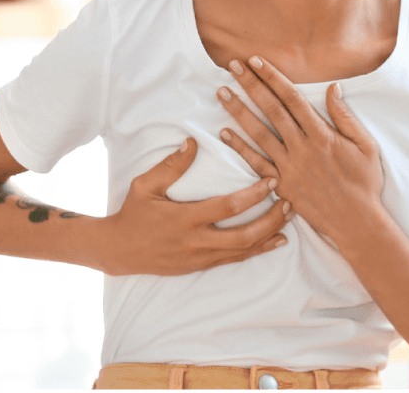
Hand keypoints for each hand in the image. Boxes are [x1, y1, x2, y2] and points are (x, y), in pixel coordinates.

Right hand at [97, 137, 292, 275]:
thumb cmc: (133, 213)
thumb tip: (193, 142)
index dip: (253, 195)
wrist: (118, 251)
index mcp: (184, 219)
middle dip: (271, 220)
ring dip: (269, 235)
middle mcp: (196, 241)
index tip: (272, 181)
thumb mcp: (145, 185)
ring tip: (289, 219)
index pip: (228, 208)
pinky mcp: (201, 266)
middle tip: (290, 203)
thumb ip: (171, 165)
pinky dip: (258, 250)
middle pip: (244, 236)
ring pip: (243, 251)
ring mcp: (200, 258)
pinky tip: (275, 241)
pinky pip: (235, 259)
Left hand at [217, 56, 384, 246]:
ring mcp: (289, 167)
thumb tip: (332, 88)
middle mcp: (302, 147)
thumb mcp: (365, 145)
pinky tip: (224, 132)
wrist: (356, 221)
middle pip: (271, 110)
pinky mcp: (281, 185)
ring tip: (222, 92)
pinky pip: (256, 164)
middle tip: (233, 66)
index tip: (257, 61)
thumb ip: (345, 116)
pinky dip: (239, 148)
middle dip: (251, 85)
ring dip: (239, 111)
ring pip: (258, 133)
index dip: (273, 78)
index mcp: (322, 134)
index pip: (292, 98)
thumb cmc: (364, 181)